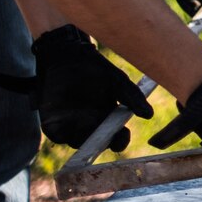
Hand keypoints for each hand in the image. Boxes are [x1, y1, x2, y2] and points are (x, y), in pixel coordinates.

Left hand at [0, 25, 153, 151]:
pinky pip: (58, 135)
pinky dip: (63, 134)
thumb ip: (132, 97)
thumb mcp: (118, 81)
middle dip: (100, 143)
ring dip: (82, 137)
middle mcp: (90, 127)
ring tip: (87, 126)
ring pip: (77, 142)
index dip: (119, 142)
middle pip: (96, 144)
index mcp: (108, 119)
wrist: (67, 56)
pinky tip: (69, 124)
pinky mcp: (52, 124)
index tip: (121, 139)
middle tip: (103, 137)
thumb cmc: (95, 68)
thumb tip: (149, 115)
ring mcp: (70, 126)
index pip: (116, 138)